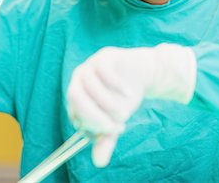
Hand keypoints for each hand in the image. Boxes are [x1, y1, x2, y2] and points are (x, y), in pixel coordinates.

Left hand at [67, 44, 195, 166]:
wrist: (144, 74)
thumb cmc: (124, 97)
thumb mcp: (116, 120)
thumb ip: (106, 138)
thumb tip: (98, 163)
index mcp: (77, 93)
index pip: (74, 112)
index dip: (91, 126)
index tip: (110, 134)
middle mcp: (79, 77)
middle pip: (75, 96)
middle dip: (95, 116)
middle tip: (116, 128)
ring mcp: (91, 64)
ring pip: (91, 86)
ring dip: (109, 104)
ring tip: (125, 113)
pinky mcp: (105, 56)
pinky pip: (104, 71)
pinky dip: (116, 86)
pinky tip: (128, 94)